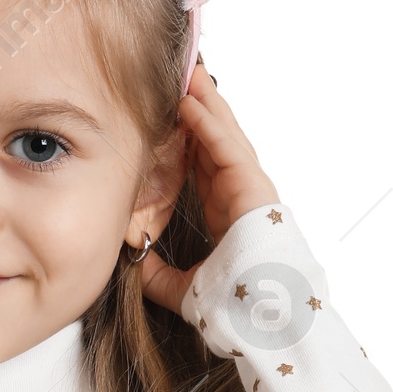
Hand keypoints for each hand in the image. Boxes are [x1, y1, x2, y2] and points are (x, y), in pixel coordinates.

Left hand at [138, 61, 281, 322]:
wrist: (258, 317)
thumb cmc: (231, 305)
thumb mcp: (182, 287)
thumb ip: (159, 275)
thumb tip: (134, 267)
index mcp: (225, 212)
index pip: (204, 163)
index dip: (188, 136)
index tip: (169, 114)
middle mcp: (238, 195)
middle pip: (216, 141)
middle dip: (199, 108)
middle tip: (181, 77)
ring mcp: (249, 188)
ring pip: (224, 135)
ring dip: (205, 103)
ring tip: (188, 74)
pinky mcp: (253, 188)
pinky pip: (225, 148)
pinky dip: (207, 124)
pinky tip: (189, 103)